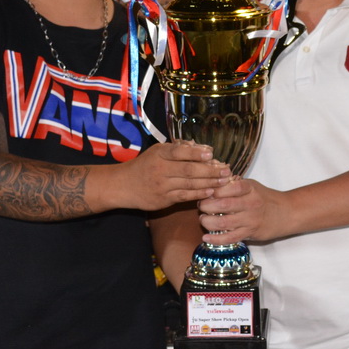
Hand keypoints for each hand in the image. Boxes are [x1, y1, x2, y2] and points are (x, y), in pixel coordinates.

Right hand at [113, 140, 230, 210]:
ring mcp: (162, 186)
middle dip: (210, 170)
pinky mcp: (163, 199)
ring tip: (224, 181)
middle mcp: (160, 169)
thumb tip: (201, 148)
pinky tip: (211, 191)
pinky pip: (184, 196)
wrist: (123, 185)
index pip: (179, 152)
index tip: (211, 154)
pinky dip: (199, 194)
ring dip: (209, 183)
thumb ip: (178, 149)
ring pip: (189, 184)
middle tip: (226, 169)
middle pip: (188, 170)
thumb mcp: (157, 151)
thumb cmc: (144, 165)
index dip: (195, 153)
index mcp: (159, 154)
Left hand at [198, 178, 284, 244]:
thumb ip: (233, 184)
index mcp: (249, 188)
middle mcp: (250, 203)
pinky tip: (206, 237)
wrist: (286, 213)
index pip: (229, 186)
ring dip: (207, 222)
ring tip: (203, 219)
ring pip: (223, 223)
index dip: (214, 189)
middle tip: (202, 206)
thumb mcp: (252, 185)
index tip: (206, 191)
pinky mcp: (249, 233)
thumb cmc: (265, 198)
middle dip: (206, 206)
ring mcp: (250, 220)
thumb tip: (212, 181)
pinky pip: (230, 238)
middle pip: (223, 205)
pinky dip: (216, 239)